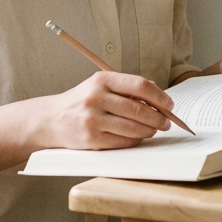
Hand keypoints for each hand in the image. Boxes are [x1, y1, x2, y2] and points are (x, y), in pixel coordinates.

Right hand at [37, 71, 175, 149]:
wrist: (51, 119)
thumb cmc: (82, 101)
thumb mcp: (99, 86)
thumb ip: (126, 89)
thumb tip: (159, 98)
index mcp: (102, 79)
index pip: (140, 85)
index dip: (160, 96)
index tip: (170, 104)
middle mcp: (96, 97)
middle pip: (139, 109)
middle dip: (159, 118)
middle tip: (167, 122)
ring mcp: (93, 119)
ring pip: (133, 127)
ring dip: (150, 130)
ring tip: (154, 130)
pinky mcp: (92, 138)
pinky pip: (123, 141)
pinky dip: (136, 140)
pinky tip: (138, 137)